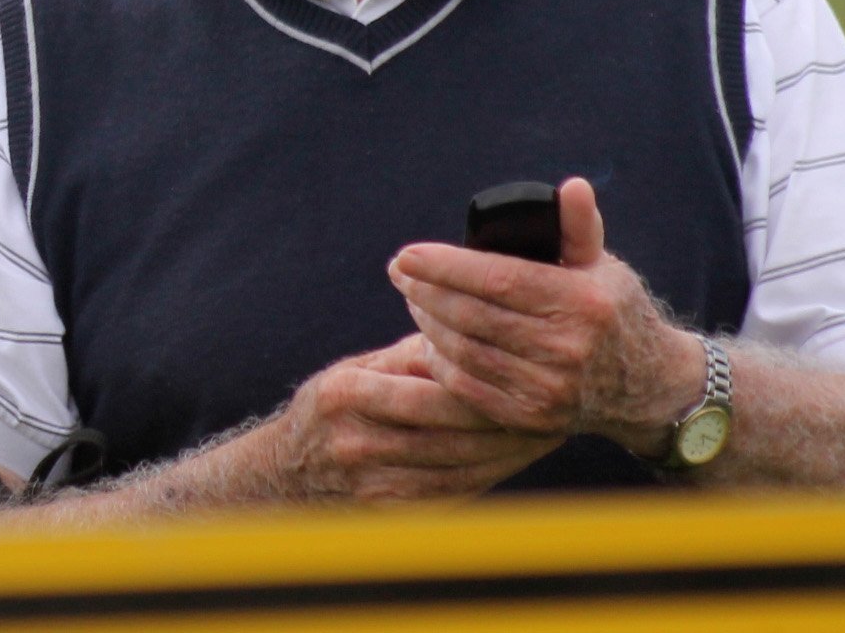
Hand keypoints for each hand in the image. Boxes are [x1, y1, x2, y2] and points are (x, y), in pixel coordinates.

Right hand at [256, 334, 562, 500]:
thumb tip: (476, 329)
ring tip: (548, 431)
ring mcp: (372, 483)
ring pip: (460, 466)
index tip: (527, 372)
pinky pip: (454, 492)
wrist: (290, 474)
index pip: (430, 388)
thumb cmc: (337, 409)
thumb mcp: (359, 369)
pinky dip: (490, 475)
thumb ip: (413, 356)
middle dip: (507, 420)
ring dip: (510, 451)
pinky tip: (514, 457)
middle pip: (451, 431)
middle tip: (554, 404)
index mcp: (347, 392)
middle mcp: (356, 441)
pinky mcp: (391, 514)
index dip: (483, 383)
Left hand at [387, 177, 704, 455]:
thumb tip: (572, 187)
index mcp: (582, 301)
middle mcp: (568, 347)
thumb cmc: (612, 310)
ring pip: (464, 351)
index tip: (407, 255)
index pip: (497, 279)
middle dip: (424, 291)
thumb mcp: (601, 264)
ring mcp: (550, 388)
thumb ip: (577, 226)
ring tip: (413, 300)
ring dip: (427, 323)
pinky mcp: (533, 419)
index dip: (445, 267)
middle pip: (472, 316)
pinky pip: (469, 387)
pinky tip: (430, 340)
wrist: (648, 386)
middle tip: (399, 272)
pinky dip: (442, 361)